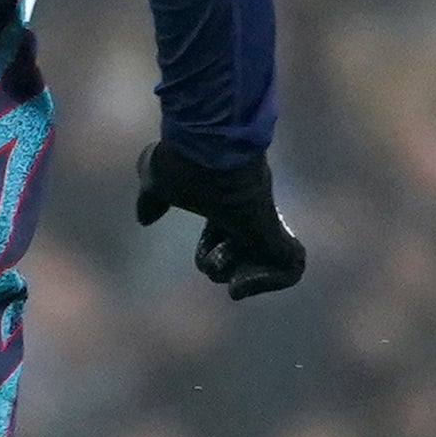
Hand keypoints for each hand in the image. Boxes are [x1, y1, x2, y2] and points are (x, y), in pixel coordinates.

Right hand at [133, 140, 305, 298]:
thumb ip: (152, 201)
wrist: (209, 149)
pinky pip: (291, 268)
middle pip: (246, 252)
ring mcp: (265, 220)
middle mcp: (249, 212)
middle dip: (223, 267)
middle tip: (214, 259)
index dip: (211, 252)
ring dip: (242, 278)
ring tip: (224, 269)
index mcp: (225, 203)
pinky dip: (267, 283)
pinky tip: (239, 287)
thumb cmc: (185, 164)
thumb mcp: (159, 185)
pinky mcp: (277, 231)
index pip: (225, 235)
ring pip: (268, 263)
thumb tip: (144, 219)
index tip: (204, 255)